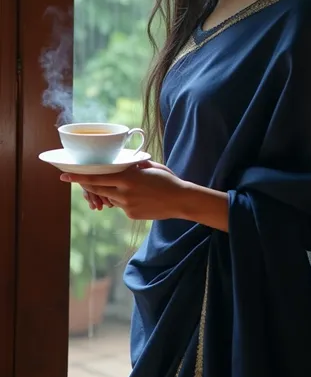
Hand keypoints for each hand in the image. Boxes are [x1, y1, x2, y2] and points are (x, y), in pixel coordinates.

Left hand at [61, 160, 186, 220]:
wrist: (180, 200)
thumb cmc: (167, 179)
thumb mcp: (151, 166)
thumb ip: (135, 165)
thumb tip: (125, 162)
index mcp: (128, 177)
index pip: (97, 177)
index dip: (79, 177)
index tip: (65, 175)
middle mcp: (124, 192)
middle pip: (97, 188)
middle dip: (84, 184)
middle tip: (71, 179)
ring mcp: (126, 205)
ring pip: (109, 197)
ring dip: (109, 192)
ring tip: (124, 186)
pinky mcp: (130, 214)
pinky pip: (120, 205)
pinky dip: (123, 199)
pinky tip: (138, 196)